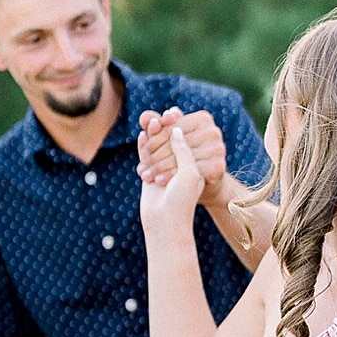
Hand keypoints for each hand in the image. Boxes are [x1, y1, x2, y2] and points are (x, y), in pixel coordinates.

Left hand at [138, 106, 226, 200]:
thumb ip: (156, 126)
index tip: (141, 151)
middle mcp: (214, 130)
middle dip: (156, 156)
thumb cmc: (183, 156)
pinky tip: (159, 181)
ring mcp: (218, 148)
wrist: (204, 182)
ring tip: (146, 176)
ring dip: (160, 168)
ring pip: (181, 157)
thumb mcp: (169, 139)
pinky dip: (172, 176)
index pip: (172, 128)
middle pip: (176, 143)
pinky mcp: (219, 165)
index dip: (154, 140)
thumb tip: (145, 118)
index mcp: (203, 118)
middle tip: (141, 168)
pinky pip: (189, 171)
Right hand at [139, 124, 205, 238]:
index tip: (176, 114)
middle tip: (163, 115)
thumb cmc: (182, 200)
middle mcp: (179, 166)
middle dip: (166, 128)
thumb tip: (177, 129)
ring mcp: (163, 169)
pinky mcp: (149, 174)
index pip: (186, 140)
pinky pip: (145, 157)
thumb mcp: (189, 172)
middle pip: (171, 141)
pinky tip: (142, 135)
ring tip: (153, 121)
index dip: (181, 126)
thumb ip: (183, 150)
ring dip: (155, 134)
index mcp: (193, 165)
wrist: (165, 222)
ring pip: (158, 147)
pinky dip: (144, 146)